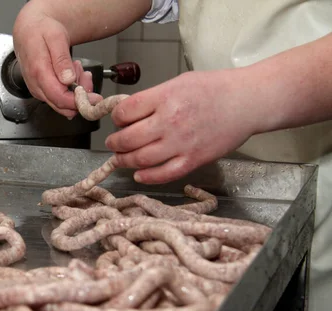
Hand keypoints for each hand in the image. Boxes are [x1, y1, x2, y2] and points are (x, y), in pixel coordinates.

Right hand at [13, 6, 101, 118]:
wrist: (28, 31)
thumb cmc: (41, 31)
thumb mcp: (56, 37)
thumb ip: (61, 60)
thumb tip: (68, 80)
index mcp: (38, 72)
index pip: (59, 97)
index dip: (78, 101)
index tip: (94, 98)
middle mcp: (36, 85)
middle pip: (62, 105)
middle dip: (80, 95)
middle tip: (86, 75)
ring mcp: (38, 90)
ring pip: (62, 103)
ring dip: (75, 90)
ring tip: (76, 68)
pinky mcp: (41, 91)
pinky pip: (59, 98)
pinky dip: (70, 89)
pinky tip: (71, 74)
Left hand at [105, 70, 260, 183]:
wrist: (248, 101)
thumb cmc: (215, 88)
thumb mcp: (178, 83)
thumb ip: (153, 98)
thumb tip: (128, 114)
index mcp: (165, 97)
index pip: (125, 112)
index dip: (116, 118)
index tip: (118, 121)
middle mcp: (170, 121)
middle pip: (128, 138)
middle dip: (115, 142)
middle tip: (113, 143)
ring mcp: (181, 143)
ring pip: (140, 158)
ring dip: (125, 160)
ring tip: (120, 158)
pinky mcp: (193, 159)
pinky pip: (163, 174)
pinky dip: (147, 176)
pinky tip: (139, 174)